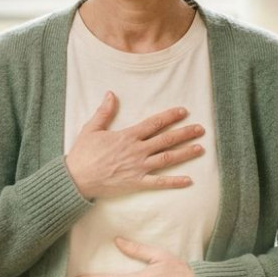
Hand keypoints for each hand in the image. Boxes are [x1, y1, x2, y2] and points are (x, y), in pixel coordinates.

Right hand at [64, 92, 205, 200]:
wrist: (77, 178)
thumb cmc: (83, 154)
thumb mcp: (91, 129)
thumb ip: (104, 112)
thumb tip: (111, 94)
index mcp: (128, 136)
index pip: (154, 123)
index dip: (170, 116)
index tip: (183, 112)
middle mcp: (137, 150)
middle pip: (166, 139)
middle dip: (185, 133)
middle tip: (200, 129)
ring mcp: (138, 167)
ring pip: (167, 158)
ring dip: (185, 153)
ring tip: (200, 149)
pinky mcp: (136, 183)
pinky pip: (159, 183)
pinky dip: (174, 182)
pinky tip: (188, 180)